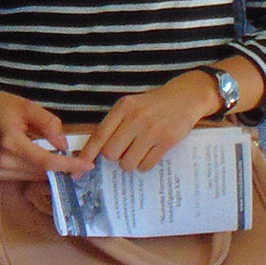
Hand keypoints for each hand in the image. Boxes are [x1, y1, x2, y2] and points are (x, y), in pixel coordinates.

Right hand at [0, 90, 83, 182]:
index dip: (69, 165)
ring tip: (48, 152)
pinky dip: (32, 169)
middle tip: (75, 158)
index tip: (86, 166)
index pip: (46, 161)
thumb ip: (48, 123)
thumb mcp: (25, 106)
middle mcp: (3, 161)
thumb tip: (64, 144)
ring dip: (45, 168)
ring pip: (32, 176)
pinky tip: (31, 156)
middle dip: (60, 166)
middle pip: (41, 172)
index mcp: (11, 142)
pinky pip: (21, 177)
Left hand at [84, 73, 220, 173]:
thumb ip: (115, 123)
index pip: (99, 135)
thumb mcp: (131, 105)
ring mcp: (152, 130)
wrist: (186, 96)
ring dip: (130, 163)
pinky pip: (146, 165)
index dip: (87, 154)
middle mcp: (136, 118)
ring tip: (138, 153)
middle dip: (115, 157)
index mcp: (123, 108)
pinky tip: (149, 155)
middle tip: (124, 151)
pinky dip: (144, 165)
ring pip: (128, 163)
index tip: (79, 168)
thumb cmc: (154, 104)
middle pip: (111, 153)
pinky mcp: (167, 141)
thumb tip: (97, 150)